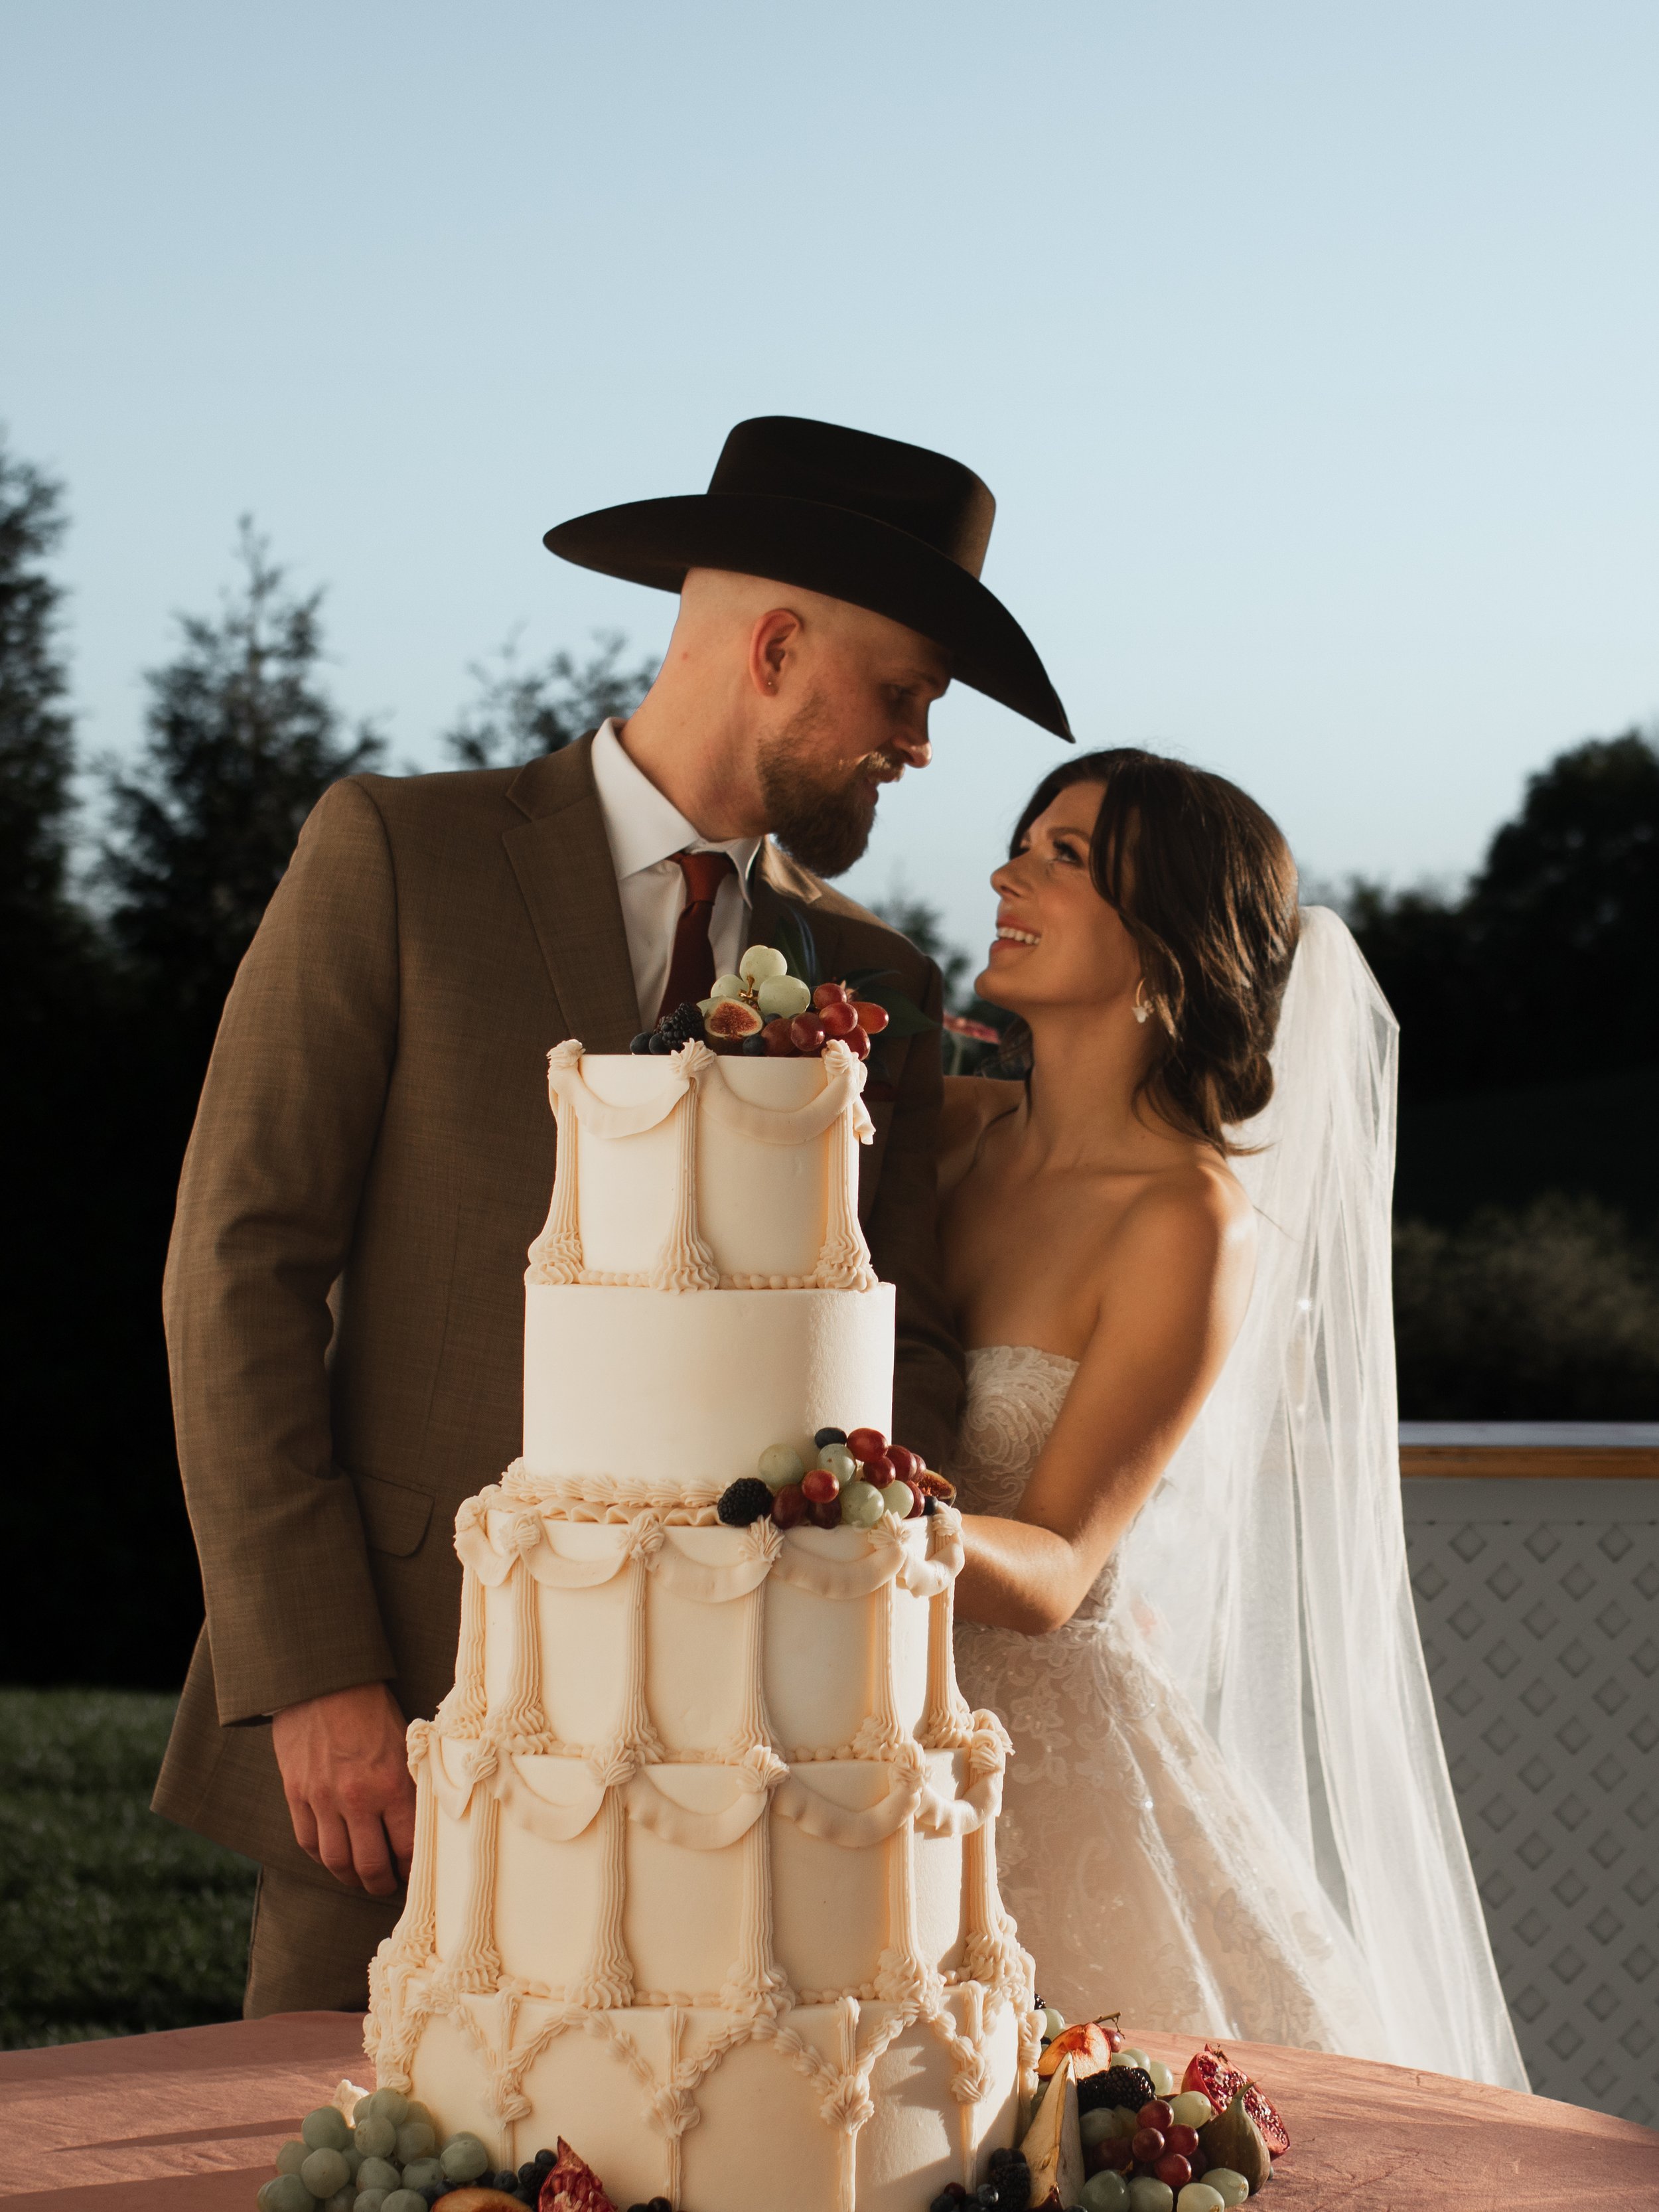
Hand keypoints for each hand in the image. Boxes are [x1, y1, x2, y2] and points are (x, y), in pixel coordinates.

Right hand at [271, 1681, 416, 1895]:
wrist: (323, 1680)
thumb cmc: (371, 1708)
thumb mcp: (403, 1742)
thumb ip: (409, 1782)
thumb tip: (421, 1820)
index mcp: (391, 1783)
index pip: (407, 1847)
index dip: (413, 1867)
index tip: (416, 1872)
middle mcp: (356, 1798)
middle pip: (370, 1865)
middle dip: (383, 1883)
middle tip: (389, 1885)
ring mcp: (322, 1799)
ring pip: (337, 1861)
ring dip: (352, 1878)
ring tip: (363, 1879)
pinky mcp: (296, 1794)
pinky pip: (308, 1842)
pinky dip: (322, 1857)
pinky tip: (334, 1857)